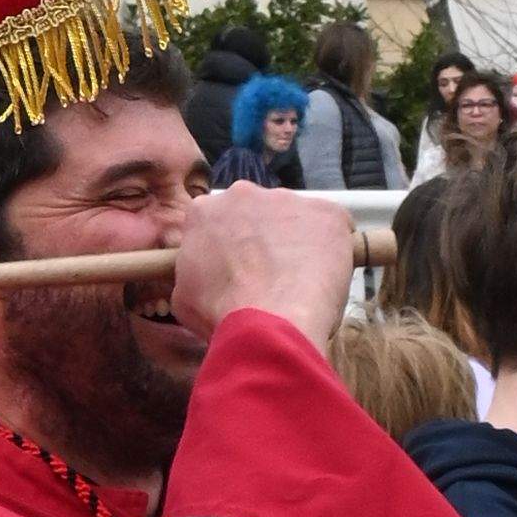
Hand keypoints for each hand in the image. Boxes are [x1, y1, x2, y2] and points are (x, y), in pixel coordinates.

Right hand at [164, 187, 356, 359]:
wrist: (268, 322)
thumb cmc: (220, 313)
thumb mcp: (184, 296)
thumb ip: (193, 273)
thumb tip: (206, 278)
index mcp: (204, 211)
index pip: (219, 222)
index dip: (231, 248)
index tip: (240, 270)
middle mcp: (243, 194)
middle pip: (258, 214)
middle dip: (264, 240)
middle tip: (270, 276)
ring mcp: (288, 199)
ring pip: (296, 220)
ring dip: (297, 243)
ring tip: (299, 282)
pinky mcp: (327, 213)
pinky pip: (332, 228)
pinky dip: (332, 249)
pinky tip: (325, 277)